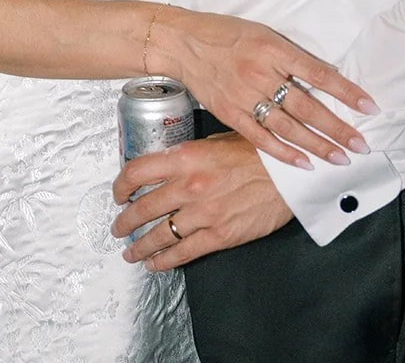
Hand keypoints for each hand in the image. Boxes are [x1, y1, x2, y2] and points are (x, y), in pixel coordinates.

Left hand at [113, 132, 291, 269]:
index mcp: (185, 158)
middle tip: (118, 227)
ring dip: (140, 245)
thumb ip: (189, 155)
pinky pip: (183, 252)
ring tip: (130, 251)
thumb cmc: (255, 153)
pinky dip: (164, 260)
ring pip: (159, 234)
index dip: (121, 185)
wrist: (287, 174)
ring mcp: (203, 213)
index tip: (118, 193)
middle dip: (125, 221)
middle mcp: (188, 186)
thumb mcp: (216, 142)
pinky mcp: (219, 235)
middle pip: (143, 207)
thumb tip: (168, 164)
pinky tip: (154, 263)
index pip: (137, 171)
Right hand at [153, 6, 377, 169]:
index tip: (369, 106)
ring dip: (317, 145)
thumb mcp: (263, 34)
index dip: (346, 91)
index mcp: (273, 49)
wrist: (183, 42)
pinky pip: (261, 138)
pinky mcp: (230, 113)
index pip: (319, 73)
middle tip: (360, 144)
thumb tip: (324, 78)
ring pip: (288, 127)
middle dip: (337, 128)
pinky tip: (303, 163)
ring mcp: (245, 95)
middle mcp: (261, 73)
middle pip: (307, 106)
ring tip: (340, 158)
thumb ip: (290, 57)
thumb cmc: (226, 34)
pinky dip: (284, 152)